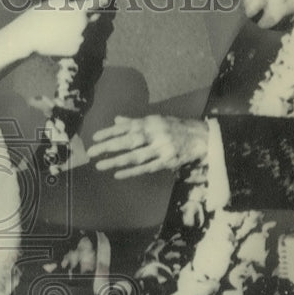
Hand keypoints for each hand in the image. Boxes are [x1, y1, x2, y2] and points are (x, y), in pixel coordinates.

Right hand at [11, 0, 106, 58]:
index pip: (97, 2)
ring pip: (83, 33)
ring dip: (76, 31)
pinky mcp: (75, 50)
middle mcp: (83, 24)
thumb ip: (71, 2)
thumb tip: (80, 2)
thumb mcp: (55, 2)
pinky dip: (70, 42)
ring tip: (58, 30)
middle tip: (69, 18)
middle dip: (86, 18)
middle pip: (91, 20)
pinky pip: (76, 44)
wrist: (29, 36)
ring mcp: (80, 38)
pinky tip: (57, 40)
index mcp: (79, 9)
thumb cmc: (39, 15)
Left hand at [86, 114, 207, 177]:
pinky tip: (118, 174)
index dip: (109, 132)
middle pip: (128, 141)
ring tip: (99, 165)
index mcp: (151, 122)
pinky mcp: (167, 161)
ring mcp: (161, 148)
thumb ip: (136, 122)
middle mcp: (155, 134)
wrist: (202, 137)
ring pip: (135, 156)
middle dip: (108, 147)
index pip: (126, 127)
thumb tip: (117, 120)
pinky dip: (132, 172)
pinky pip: (147, 168)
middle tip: (91, 153)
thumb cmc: (177, 127)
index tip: (94, 138)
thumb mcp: (157, 120)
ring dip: (116, 161)